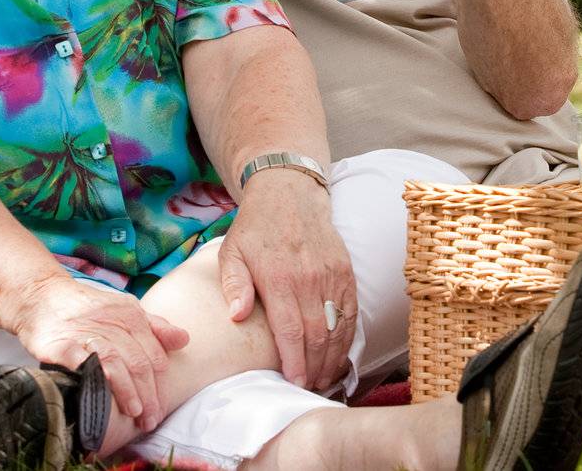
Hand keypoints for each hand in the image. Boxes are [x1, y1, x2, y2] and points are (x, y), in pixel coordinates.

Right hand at [5, 273, 188, 438]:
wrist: (43, 296)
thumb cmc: (88, 309)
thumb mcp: (126, 310)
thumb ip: (155, 327)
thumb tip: (184, 340)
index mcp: (132, 316)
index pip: (154, 356)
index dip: (160, 386)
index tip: (161, 408)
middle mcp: (113, 324)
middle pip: (138, 363)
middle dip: (148, 395)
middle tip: (151, 419)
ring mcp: (87, 333)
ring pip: (115, 362)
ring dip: (127, 390)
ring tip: (134, 412)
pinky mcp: (62, 343)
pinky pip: (80, 359)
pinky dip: (93, 375)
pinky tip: (101, 392)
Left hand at [217, 172, 356, 390]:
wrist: (289, 194)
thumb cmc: (256, 228)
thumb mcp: (231, 251)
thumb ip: (233, 284)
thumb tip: (236, 316)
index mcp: (279, 278)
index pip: (290, 330)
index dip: (294, 360)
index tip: (294, 382)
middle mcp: (309, 279)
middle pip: (317, 335)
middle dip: (314, 367)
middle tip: (308, 387)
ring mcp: (331, 276)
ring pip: (337, 327)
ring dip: (332, 357)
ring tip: (322, 378)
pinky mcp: (346, 272)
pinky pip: (350, 311)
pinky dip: (347, 336)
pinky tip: (339, 354)